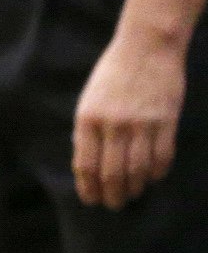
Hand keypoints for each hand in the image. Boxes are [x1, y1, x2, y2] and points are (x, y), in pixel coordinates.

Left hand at [73, 24, 186, 207]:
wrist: (146, 47)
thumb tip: (88, 162)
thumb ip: (88, 129)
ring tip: (131, 195)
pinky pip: (162, 157)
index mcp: (88, 119)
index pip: (85, 164)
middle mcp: (113, 125)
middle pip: (112, 173)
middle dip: (111, 194)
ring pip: (138, 170)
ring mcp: (142, 124)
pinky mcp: (166, 121)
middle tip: (113, 204)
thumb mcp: (89, 99)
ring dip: (134, 188)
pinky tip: (152, 178)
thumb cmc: (113, 73)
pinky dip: (156, 172)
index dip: (88, 188)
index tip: (91, 200)